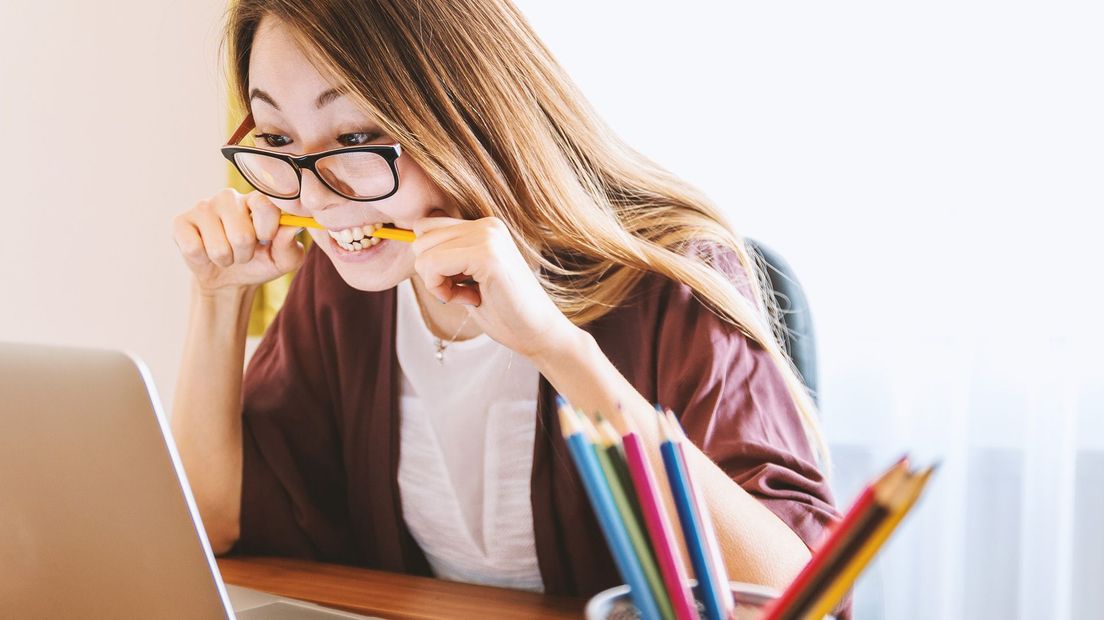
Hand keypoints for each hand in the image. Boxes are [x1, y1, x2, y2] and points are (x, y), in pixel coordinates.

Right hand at [172, 189, 305, 294]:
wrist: (229, 279)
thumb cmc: (260, 262)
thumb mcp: (284, 260)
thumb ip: (291, 245)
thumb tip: (293, 226)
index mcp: (257, 199)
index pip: (265, 204)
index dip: (268, 230)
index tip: (266, 240)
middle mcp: (229, 197)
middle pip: (241, 234)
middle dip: (245, 254)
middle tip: (243, 252)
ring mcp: (203, 207)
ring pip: (219, 247)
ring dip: (226, 260)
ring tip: (226, 254)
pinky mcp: (181, 222)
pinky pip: (194, 248)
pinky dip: (203, 260)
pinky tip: (205, 252)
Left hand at [411, 214, 578, 360]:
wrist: (538, 333)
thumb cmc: (503, 311)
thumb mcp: (468, 276)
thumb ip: (447, 256)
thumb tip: (411, 242)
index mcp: (484, 226)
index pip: (426, 227)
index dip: (430, 261)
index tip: (456, 283)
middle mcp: (487, 225)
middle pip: (420, 238)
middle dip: (431, 272)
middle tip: (462, 291)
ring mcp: (488, 237)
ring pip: (423, 252)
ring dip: (436, 282)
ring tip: (468, 295)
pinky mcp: (487, 255)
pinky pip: (433, 265)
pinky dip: (441, 290)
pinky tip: (469, 299)